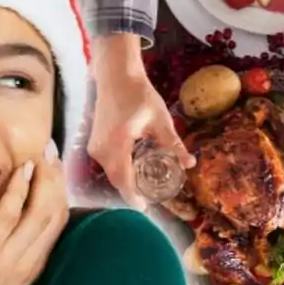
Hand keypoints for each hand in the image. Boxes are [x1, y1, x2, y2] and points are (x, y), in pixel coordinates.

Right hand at [88, 35, 193, 209]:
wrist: (115, 76)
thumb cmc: (139, 94)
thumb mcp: (160, 120)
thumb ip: (173, 144)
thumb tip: (190, 163)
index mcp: (118, 142)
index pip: (123, 179)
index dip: (133, 197)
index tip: (145, 209)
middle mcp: (101, 147)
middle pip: (116, 179)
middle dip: (130, 192)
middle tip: (148, 200)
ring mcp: (94, 145)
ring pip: (110, 172)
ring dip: (125, 181)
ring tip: (142, 188)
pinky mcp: (93, 142)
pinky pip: (106, 164)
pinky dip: (119, 170)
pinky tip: (132, 171)